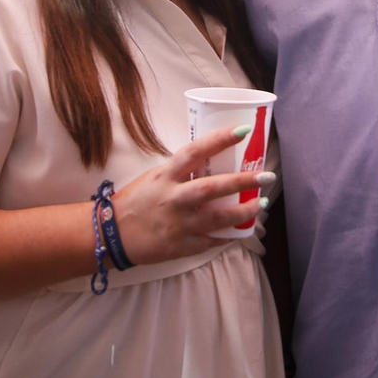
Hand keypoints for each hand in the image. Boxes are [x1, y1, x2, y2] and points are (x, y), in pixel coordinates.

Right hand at [111, 126, 273, 265]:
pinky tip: (241, 230)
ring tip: (262, 204)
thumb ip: (181, 171)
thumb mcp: (155, 178)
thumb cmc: (135, 201)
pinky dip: (227, 235)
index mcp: (166, 176)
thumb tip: (212, 161)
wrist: (111, 235)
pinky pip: (211, 241)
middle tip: (266, 176)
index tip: (243, 131)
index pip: (195, 152)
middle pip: (213, 188)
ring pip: (218, 219)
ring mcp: (178, 224)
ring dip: (243, 212)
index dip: (220, 140)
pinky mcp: (181, 246)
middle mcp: (173, 199)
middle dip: (243, 181)